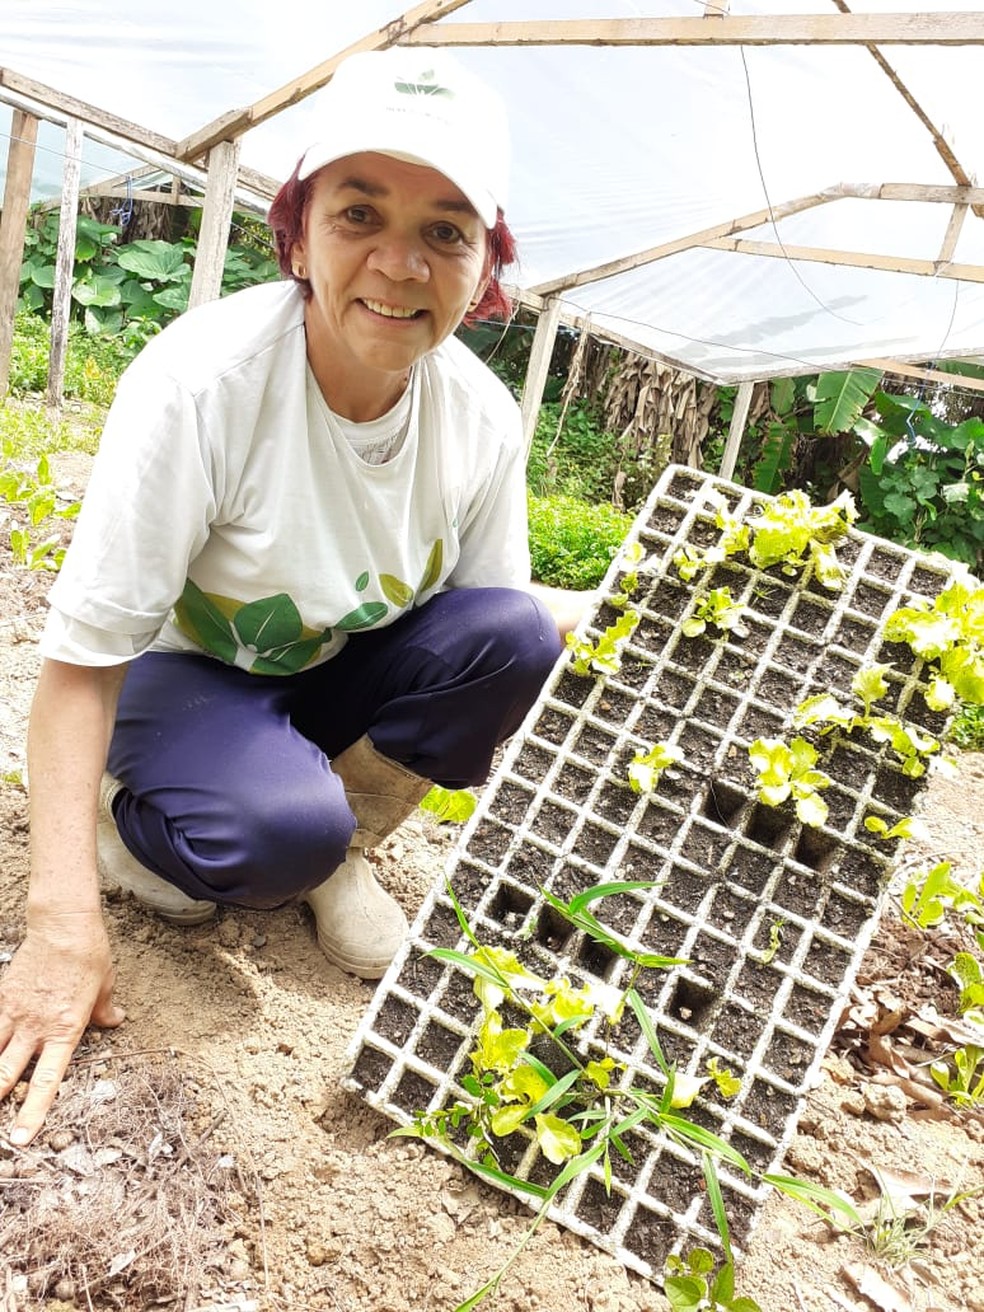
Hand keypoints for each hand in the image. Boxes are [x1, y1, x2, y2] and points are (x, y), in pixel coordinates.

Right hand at [0, 910, 124, 1144]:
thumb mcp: (105, 988)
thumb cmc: (90, 957)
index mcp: (66, 1031)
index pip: (47, 1081)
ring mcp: (14, 1012)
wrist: (64, 926)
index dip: (33, 1112)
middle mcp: (36, 1027)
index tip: (21, 1138)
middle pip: (6, 1074)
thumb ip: (105, 1012)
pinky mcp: (1, 996)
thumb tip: (117, 1022)